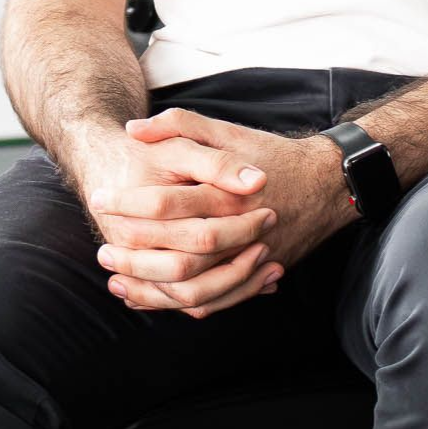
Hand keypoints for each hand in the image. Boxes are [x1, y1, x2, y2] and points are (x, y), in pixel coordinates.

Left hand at [91, 107, 349, 317]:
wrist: (326, 183)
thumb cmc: (271, 155)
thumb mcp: (227, 130)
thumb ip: (181, 125)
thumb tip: (134, 129)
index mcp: (227, 192)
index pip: (168, 203)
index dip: (129, 203)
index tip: (100, 199)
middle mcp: (240, 230)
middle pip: (179, 254)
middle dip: (135, 255)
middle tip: (102, 249)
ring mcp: (250, 258)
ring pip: (195, 288)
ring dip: (151, 289)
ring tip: (116, 281)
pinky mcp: (255, 275)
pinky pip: (215, 301)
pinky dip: (180, 303)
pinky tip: (151, 298)